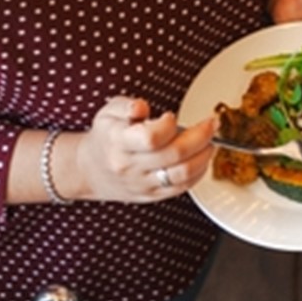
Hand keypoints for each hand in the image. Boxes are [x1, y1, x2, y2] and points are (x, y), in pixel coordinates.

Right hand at [65, 97, 216, 202]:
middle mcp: (131, 166)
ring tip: (210, 142)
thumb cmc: (105, 137)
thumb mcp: (108, 112)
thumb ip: (126, 106)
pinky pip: (182, 187)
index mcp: (119, 142)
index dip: (168, 125)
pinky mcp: (152, 195)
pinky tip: (202, 159)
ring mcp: (143, 183)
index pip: (150, 137)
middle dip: (201, 136)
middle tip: (211, 124)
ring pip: (182, 174)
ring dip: (204, 156)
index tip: (171, 116)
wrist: (90, 170)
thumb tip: (141, 107)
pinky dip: (199, 173)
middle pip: (174, 154)